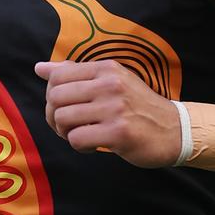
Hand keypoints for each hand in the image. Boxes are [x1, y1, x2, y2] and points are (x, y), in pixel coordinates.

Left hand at [34, 59, 180, 167]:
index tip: (64, 107)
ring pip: (63, 119)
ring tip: (82, 134)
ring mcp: (115, 108)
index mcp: (106, 68)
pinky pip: (77, 139)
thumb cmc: (137, 106)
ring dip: (66, 132)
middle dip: (54, 116)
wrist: (175, 130)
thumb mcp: (112, 80)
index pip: (58, 75)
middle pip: (55, 97)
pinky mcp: (119, 133)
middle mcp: (110, 84)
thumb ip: (75, 73)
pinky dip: (79, 146)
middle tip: (68, 126)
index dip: (52, 95)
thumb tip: (40, 68)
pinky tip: (93, 145)